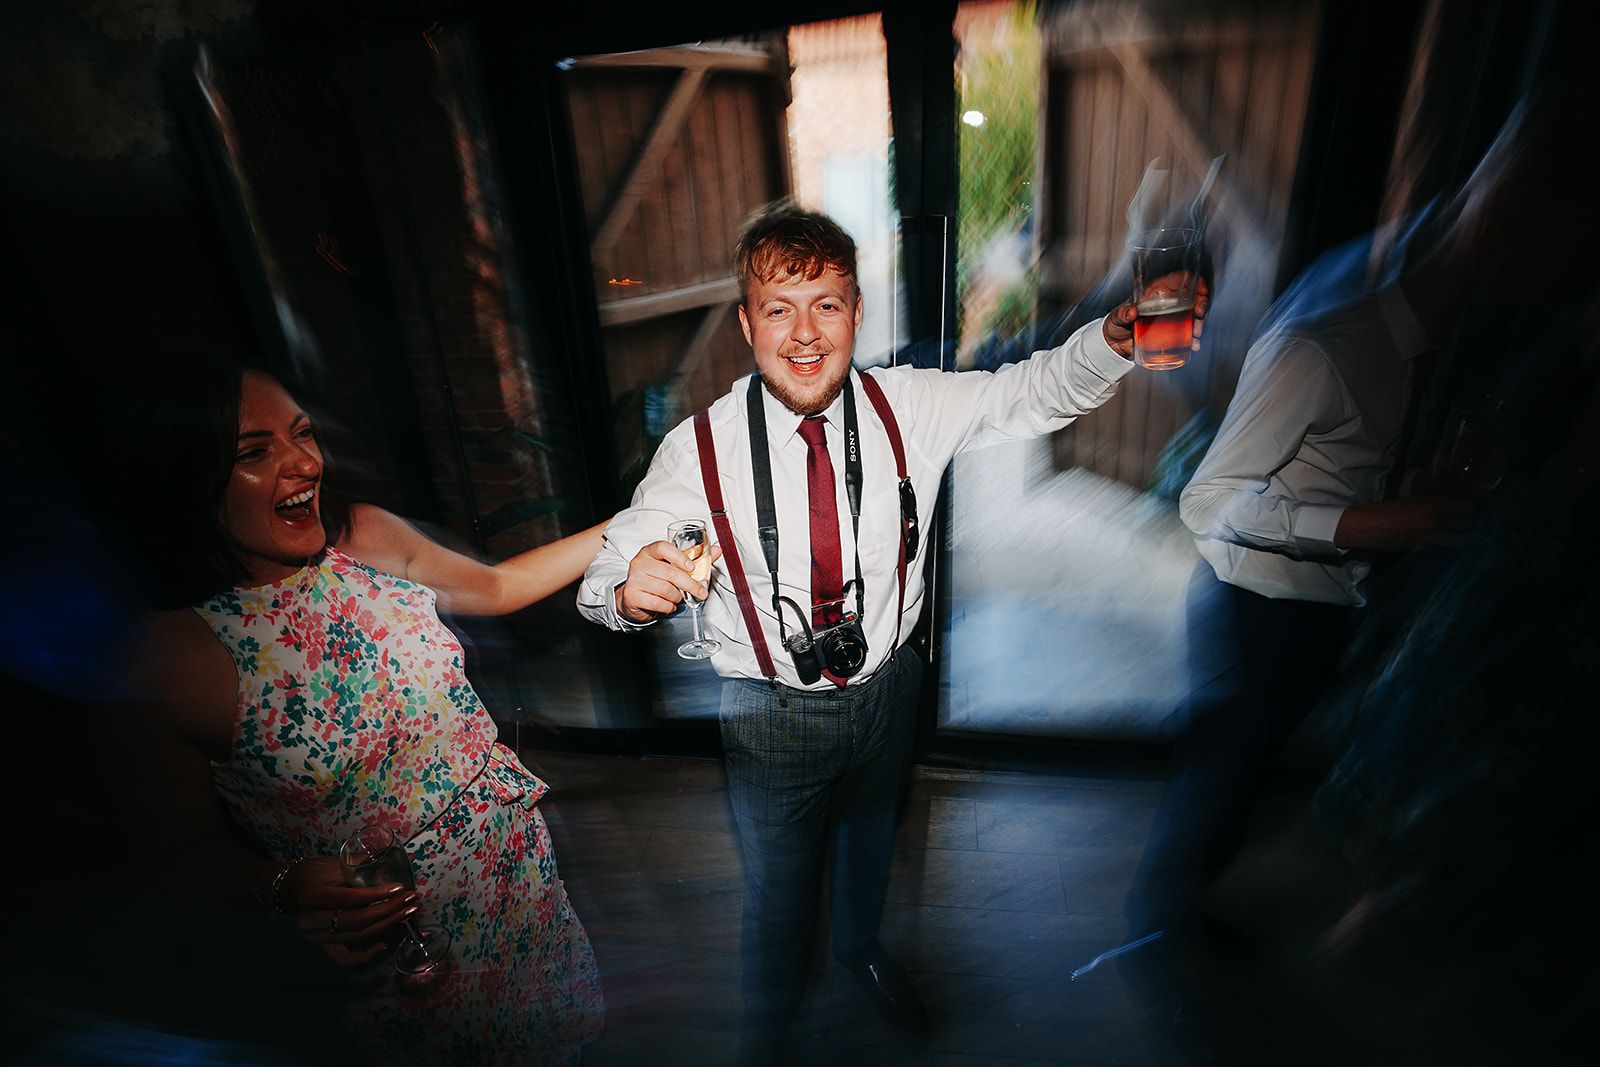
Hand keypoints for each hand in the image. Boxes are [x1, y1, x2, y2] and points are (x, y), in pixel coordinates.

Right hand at [279, 856, 419, 966]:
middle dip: (388, 911)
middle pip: (357, 921)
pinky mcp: (320, 946)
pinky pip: (344, 958)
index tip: (400, 888)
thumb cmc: (311, 873)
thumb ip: (367, 861)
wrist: (285, 889)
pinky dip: (365, 955)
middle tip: (410, 900)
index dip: (378, 894)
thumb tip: (406, 856)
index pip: (351, 899)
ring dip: (385, 927)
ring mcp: (315, 936)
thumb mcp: (335, 863)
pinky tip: (384, 944)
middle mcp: (312, 920)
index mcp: (314, 896)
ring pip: (356, 937)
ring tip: (406, 914)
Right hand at [617, 540, 723, 623]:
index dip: (679, 557)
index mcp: (650, 551)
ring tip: (678, 597)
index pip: (663, 547)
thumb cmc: (656, 579)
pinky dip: (668, 606)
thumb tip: (716, 550)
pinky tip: (669, 605)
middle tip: (701, 592)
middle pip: (670, 572)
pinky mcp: (632, 595)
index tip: (692, 567)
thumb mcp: (673, 566)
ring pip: (666, 589)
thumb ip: (694, 558)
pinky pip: (657, 602)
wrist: (634, 597)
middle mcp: (640, 563)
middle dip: (690, 584)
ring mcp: (634, 579)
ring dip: (677, 597)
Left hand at [1104, 272, 1210, 358]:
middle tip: (1199, 315)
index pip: (1179, 280)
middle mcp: (1166, 304)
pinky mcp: (1170, 334)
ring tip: (1196, 334)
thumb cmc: (1115, 325)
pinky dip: (1192, 340)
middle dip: (1201, 305)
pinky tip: (1193, 345)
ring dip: (1199, 324)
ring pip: (1192, 316)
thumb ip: (1122, 313)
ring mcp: (1170, 319)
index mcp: (1155, 293)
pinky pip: (1186, 335)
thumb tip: (1131, 312)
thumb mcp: (1116, 317)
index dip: (1194, 281)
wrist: (1114, 346)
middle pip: (1191, 298)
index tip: (1201, 290)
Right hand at [1333, 498, 1475, 551]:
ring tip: (1463, 534)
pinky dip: (1446, 544)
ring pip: (1460, 540)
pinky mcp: (1422, 548)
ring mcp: (1429, 538)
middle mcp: (1434, 523)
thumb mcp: (1410, 500)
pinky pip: (1442, 546)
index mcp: (1432, 507)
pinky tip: (1445, 541)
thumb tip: (1448, 502)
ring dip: (1463, 536)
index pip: (1465, 507)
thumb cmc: (1386, 510)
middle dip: (1468, 522)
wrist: (1367, 527)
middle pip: (1466, 523)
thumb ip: (1431, 501)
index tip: (1467, 508)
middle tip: (1465, 520)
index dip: (1469, 507)